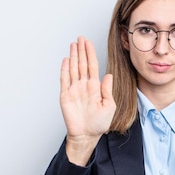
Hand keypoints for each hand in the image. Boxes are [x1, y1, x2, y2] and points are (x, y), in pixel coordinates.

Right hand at [60, 36, 115, 165]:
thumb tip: (108, 75)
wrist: (87, 135)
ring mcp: (74, 90)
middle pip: (82, 64)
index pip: (92, 65)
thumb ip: (107, 90)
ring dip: (73, 56)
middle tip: (80, 38)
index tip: (88, 42)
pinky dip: (64, 70)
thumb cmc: (99, 123)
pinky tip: (66, 60)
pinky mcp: (65, 96)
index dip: (90, 53)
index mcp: (95, 87)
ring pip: (73, 69)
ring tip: (73, 44)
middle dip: (81, 50)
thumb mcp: (109, 106)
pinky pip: (64, 80)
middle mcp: (84, 86)